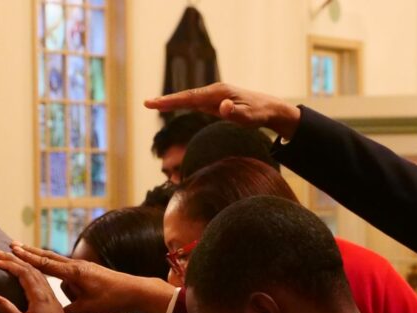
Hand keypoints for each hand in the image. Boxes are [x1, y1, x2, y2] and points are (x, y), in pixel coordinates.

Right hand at [0, 250, 86, 312]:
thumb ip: (9, 311)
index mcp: (40, 294)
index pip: (24, 272)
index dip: (9, 265)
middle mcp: (47, 290)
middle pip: (31, 267)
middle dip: (14, 258)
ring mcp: (51, 294)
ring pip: (37, 271)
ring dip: (23, 262)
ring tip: (11, 255)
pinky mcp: (52, 299)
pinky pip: (41, 278)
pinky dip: (31, 270)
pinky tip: (27, 272)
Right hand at [8, 243, 175, 312]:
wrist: (135, 292)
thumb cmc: (112, 299)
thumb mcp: (87, 310)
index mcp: (74, 273)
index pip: (45, 264)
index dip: (27, 258)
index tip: (13, 250)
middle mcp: (77, 266)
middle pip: (48, 257)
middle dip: (30, 252)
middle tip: (13, 245)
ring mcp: (83, 268)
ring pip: (59, 267)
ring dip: (46, 266)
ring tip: (37, 269)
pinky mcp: (89, 273)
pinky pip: (69, 274)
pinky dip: (61, 278)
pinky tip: (65, 289)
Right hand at [144, 82, 301, 139]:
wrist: (270, 108)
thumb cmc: (259, 114)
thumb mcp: (249, 117)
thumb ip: (235, 112)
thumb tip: (222, 107)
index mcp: (218, 93)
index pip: (190, 98)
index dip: (171, 101)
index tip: (154, 103)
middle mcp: (214, 91)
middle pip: (185, 96)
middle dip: (165, 100)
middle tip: (146, 103)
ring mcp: (214, 96)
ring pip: (189, 98)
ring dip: (171, 101)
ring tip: (153, 104)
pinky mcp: (216, 102)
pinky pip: (194, 102)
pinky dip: (181, 103)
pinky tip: (171, 106)